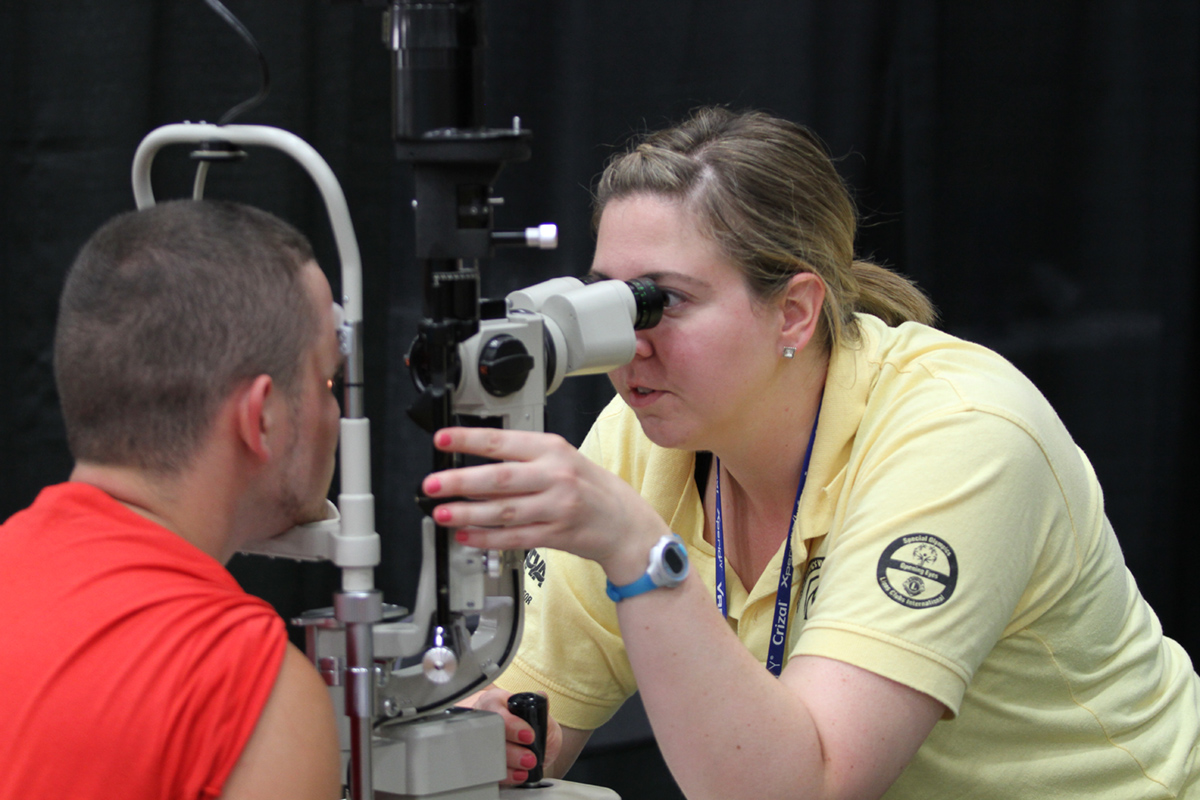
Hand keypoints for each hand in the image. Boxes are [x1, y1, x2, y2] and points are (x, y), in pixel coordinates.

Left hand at [421, 427, 666, 582]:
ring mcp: (557, 507)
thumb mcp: (560, 459)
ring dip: (468, 513)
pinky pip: (514, 537)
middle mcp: (555, 476)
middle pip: (500, 478)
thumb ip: (521, 460)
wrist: (623, 521)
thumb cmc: (588, 486)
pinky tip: (466, 535)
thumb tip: (471, 466)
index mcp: (553, 449)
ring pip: (504, 511)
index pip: (504, 442)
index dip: (469, 440)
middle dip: (460, 481)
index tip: (442, 439)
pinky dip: (487, 538)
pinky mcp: (556, 535)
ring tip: (442, 513)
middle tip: (432, 485)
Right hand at [470, 687, 562, 784]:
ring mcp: (481, 743)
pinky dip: (504, 776)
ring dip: (509, 765)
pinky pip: (487, 773)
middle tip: (529, 758)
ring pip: (486, 756)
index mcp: (496, 703)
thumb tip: (541, 697)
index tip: (528, 736)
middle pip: (490, 737)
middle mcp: (485, 721)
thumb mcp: (542, 716)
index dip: (512, 724)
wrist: (534, 748)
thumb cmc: (532, 726)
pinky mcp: (483, 764)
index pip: (495, 709)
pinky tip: (518, 775)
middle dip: (512, 751)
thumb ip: (542, 711)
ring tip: (526, 767)